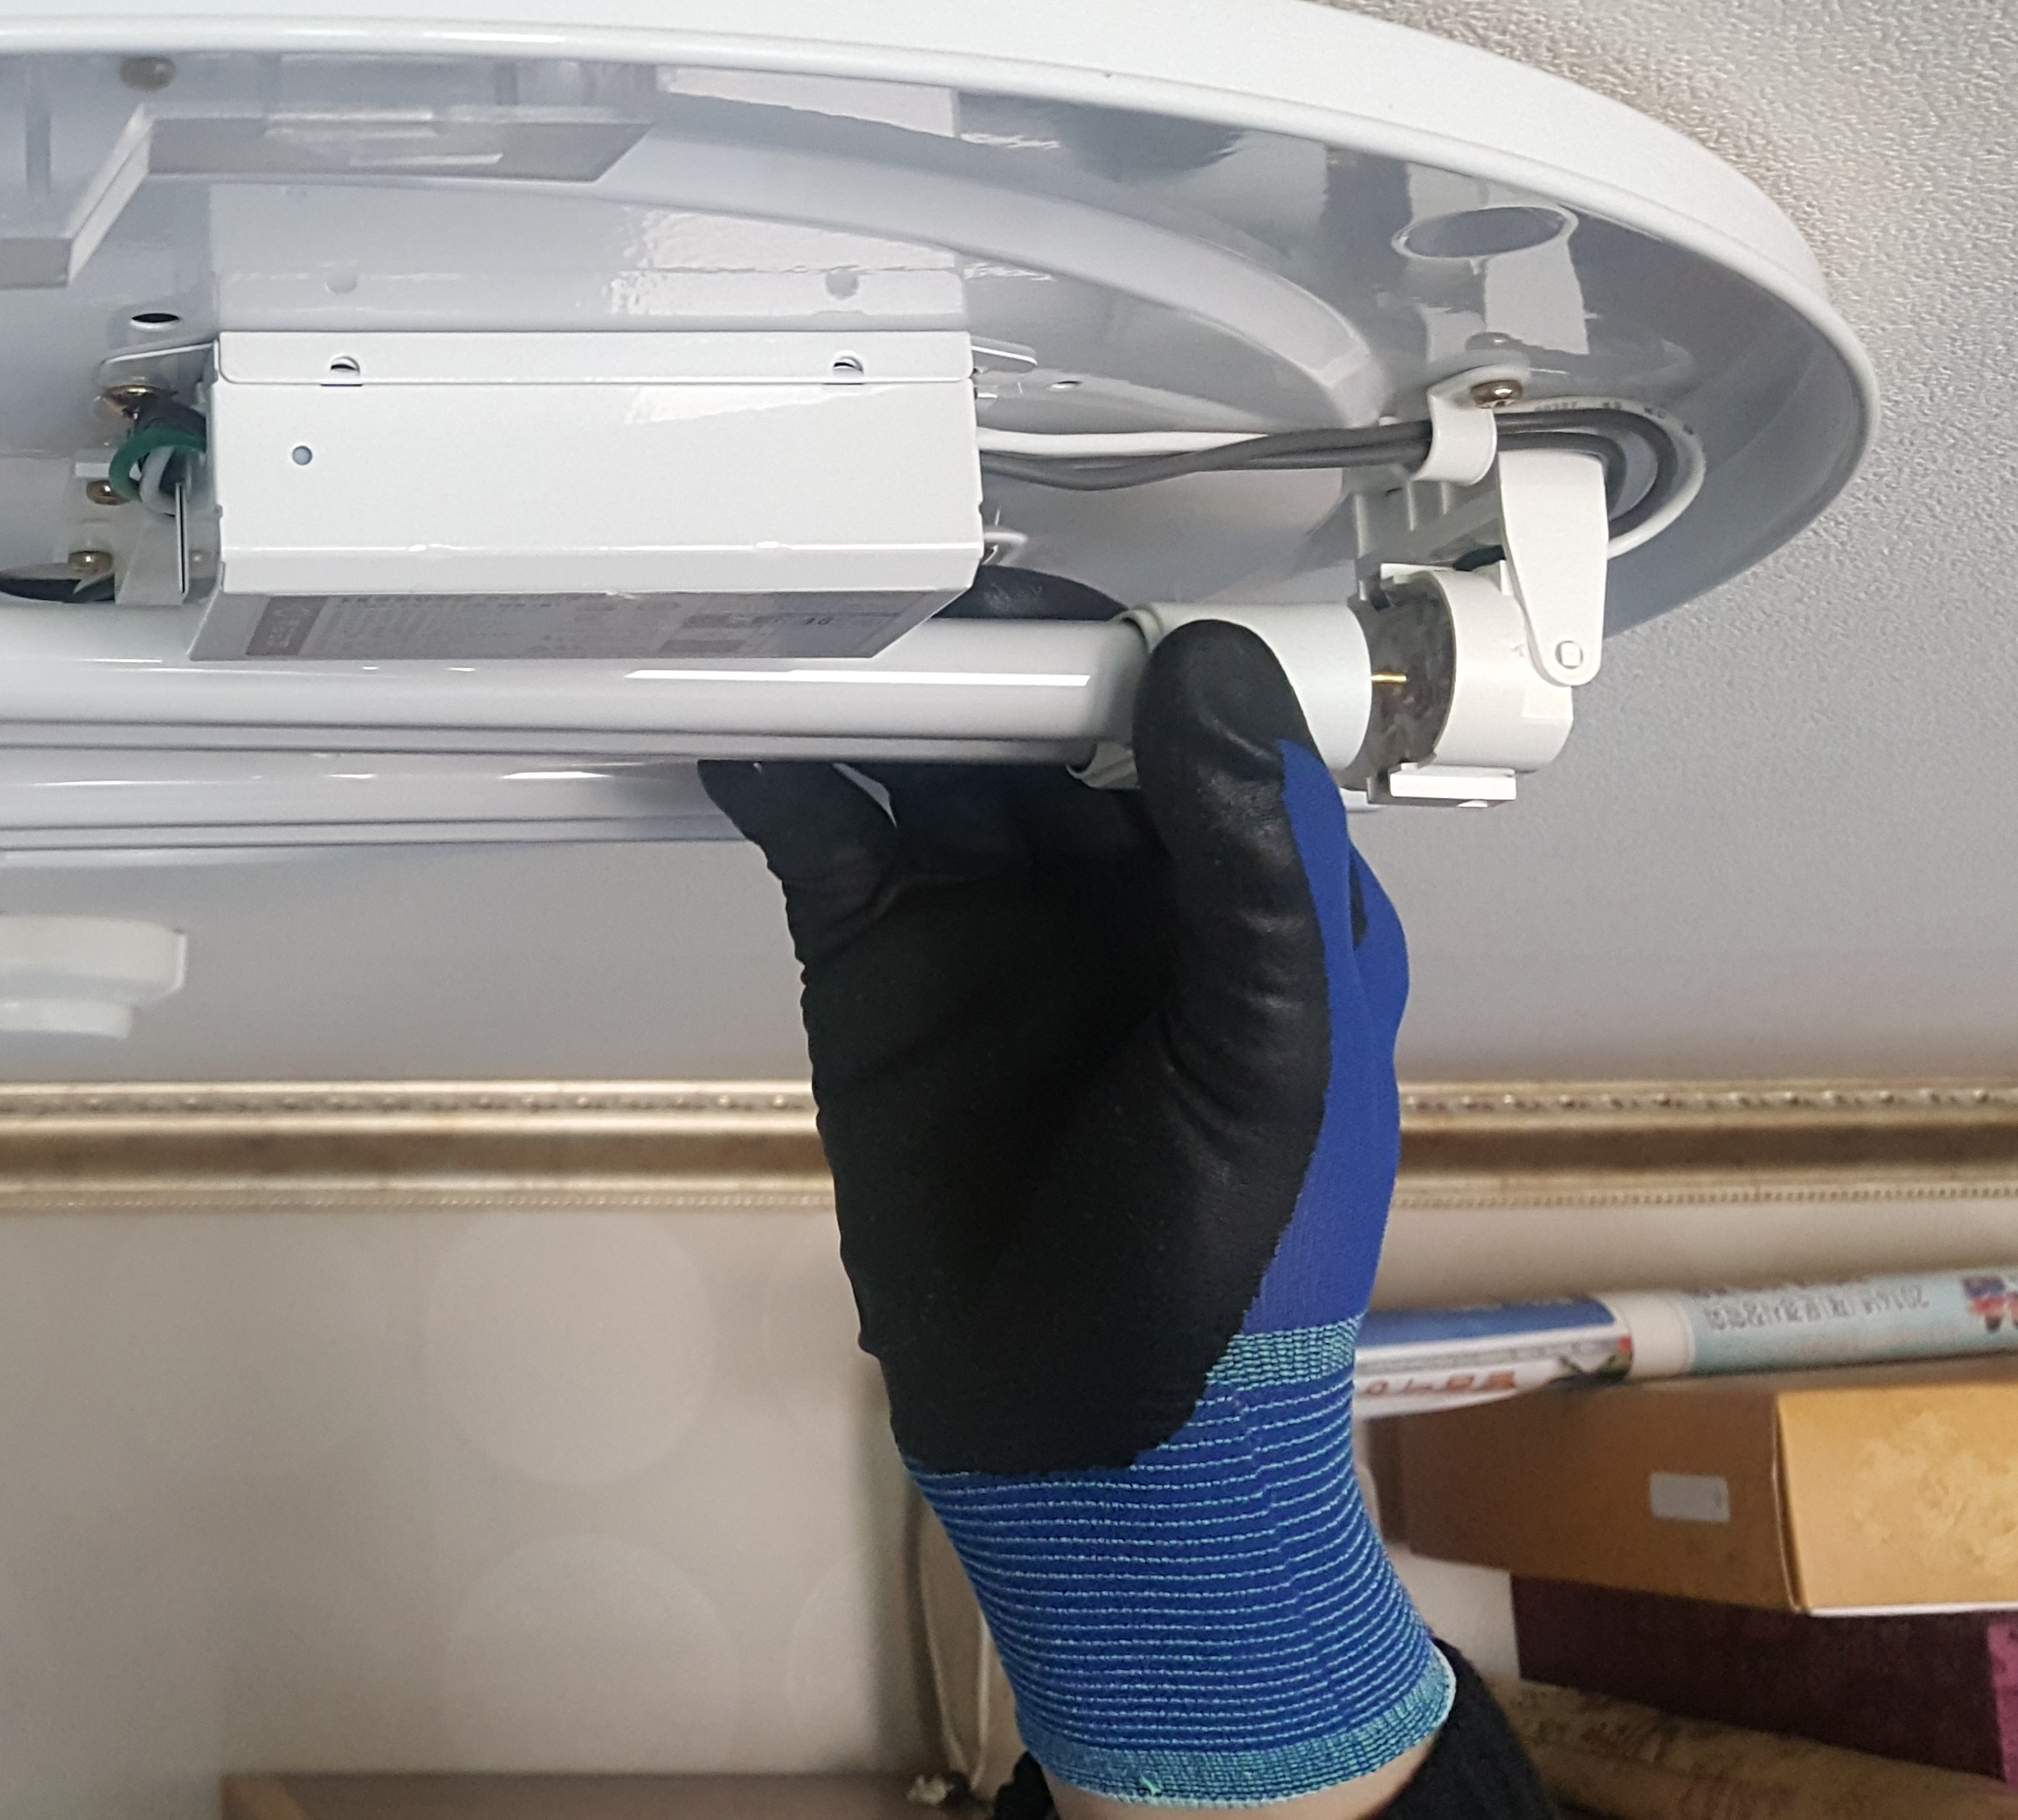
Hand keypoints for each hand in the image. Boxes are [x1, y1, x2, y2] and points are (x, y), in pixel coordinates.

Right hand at [704, 598, 1444, 1814]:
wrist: (1092, 1437)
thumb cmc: (1233, 1259)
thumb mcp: (1272, 1050)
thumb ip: (1247, 857)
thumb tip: (1204, 655)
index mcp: (1251, 893)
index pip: (1188, 720)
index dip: (1119, 646)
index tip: (1043, 593)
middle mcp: (1118, 885)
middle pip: (1042, 719)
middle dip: (978, 651)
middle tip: (895, 581)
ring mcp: (990, 923)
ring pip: (930, 763)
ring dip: (876, 693)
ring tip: (804, 624)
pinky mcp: (878, 971)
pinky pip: (832, 843)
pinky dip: (786, 777)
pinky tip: (745, 724)